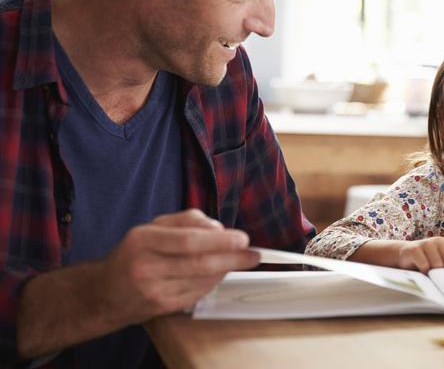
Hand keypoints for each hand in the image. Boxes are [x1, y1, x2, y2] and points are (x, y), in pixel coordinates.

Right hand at [98, 209, 259, 325]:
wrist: (104, 293)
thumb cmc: (133, 253)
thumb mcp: (151, 227)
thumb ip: (185, 221)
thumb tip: (218, 227)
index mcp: (143, 240)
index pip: (188, 240)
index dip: (219, 240)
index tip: (242, 238)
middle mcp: (147, 266)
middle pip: (198, 263)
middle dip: (232, 258)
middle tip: (253, 254)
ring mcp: (154, 290)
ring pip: (201, 280)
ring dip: (226, 270)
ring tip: (240, 260)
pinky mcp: (162, 307)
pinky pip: (197, 293)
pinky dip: (213, 282)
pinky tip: (220, 273)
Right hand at [395, 236, 443, 272]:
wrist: (403, 255)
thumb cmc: (426, 259)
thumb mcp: (442, 261)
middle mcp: (437, 241)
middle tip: (441, 273)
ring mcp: (426, 243)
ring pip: (437, 263)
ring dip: (434, 271)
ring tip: (429, 271)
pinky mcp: (414, 249)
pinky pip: (425, 264)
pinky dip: (425, 271)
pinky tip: (422, 271)